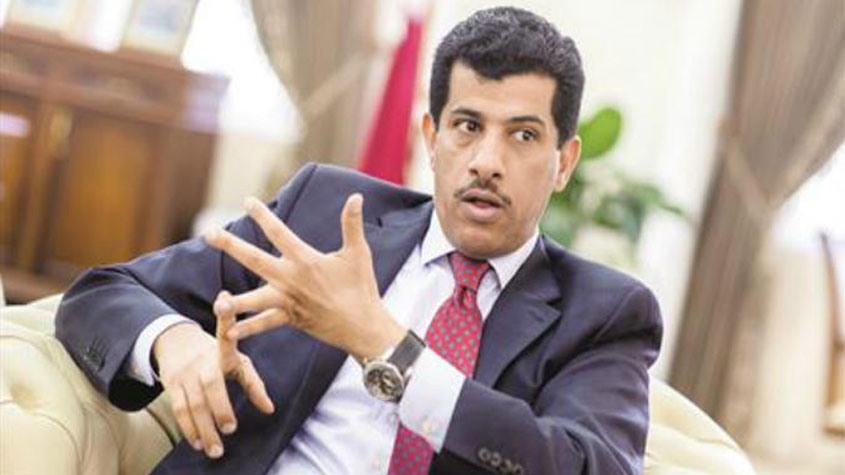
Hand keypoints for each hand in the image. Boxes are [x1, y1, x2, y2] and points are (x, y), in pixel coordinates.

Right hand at [152, 291, 274, 458]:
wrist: (175, 342)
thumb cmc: (216, 353)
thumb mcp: (236, 360)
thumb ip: (253, 383)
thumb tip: (270, 409)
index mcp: (221, 347)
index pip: (224, 331)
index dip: (226, 317)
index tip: (224, 300)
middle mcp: (202, 358)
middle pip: (210, 383)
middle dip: (220, 407)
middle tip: (230, 428)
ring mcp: (185, 372)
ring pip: (193, 403)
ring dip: (203, 428)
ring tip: (216, 450)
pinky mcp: (171, 384)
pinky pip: (179, 410)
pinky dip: (188, 429)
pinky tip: (198, 443)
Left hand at [204, 194, 404, 360]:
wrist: (363, 325)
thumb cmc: (361, 287)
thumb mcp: (358, 252)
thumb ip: (352, 224)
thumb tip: (356, 196)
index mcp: (305, 260)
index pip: (279, 232)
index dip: (262, 215)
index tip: (247, 201)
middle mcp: (291, 279)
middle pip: (254, 259)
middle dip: (230, 245)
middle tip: (209, 233)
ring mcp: (288, 300)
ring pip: (255, 299)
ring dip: (235, 300)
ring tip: (217, 300)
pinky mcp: (290, 318)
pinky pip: (266, 323)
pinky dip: (249, 327)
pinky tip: (230, 331)